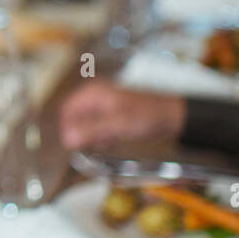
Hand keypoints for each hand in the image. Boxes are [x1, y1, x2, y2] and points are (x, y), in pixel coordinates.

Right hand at [58, 81, 184, 150]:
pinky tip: (114, 138)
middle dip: (84, 133)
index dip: (68, 128)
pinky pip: (97, 125)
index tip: (74, 144)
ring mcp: (102, 103)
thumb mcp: (117, 125)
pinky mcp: (109, 111)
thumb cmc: (147, 116)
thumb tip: (67, 139)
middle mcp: (94, 95)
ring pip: (86, 124)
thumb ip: (91, 131)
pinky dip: (102, 134)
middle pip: (75, 118)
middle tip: (97, 143)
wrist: (171, 115)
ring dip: (94, 135)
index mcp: (92, 93)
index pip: (67, 111)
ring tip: (110, 140)